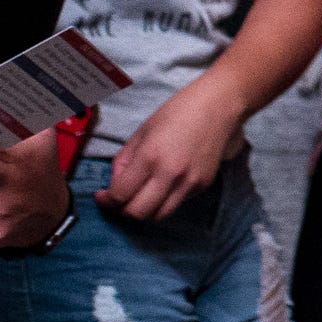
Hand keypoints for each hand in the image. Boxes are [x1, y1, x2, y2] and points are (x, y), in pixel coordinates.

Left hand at [100, 80, 242, 221]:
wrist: (219, 105)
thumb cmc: (178, 112)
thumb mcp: (142, 131)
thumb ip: (124, 160)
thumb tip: (115, 184)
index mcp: (150, 157)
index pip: (121, 195)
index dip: (106, 201)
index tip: (102, 197)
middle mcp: (169, 174)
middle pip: (137, 213)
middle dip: (122, 210)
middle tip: (119, 200)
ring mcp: (189, 183)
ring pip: (158, 216)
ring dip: (145, 210)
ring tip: (141, 196)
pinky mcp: (203, 186)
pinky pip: (177, 203)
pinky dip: (165, 200)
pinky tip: (165, 184)